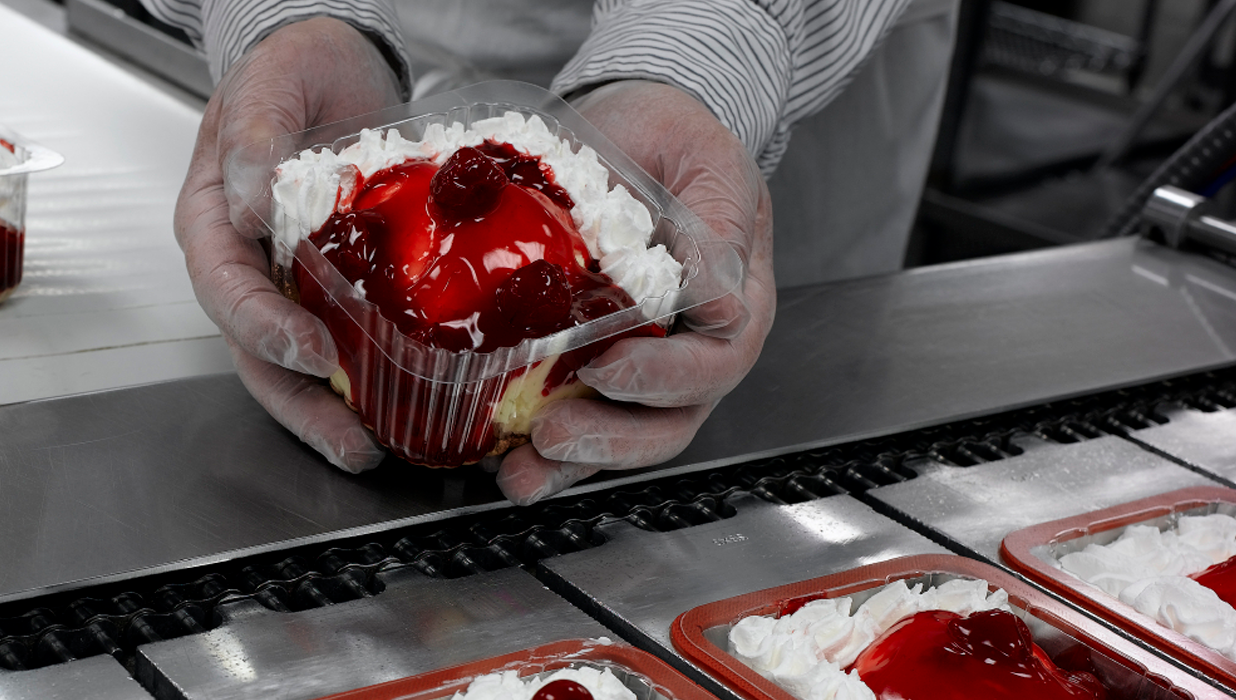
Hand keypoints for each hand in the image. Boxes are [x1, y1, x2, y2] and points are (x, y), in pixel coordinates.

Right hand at [176, 18, 401, 472]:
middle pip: (256, 349)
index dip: (264, 328)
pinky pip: (344, 341)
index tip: (313, 351)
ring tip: (375, 446)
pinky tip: (406, 404)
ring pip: (295, 361)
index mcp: (211, 220)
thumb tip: (249, 195)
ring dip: (331, 409)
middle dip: (300, 402)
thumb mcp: (271, 81)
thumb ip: (256, 130)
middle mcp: (245, 263)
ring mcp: (287, 281)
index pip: (225, 290)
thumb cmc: (290, 67)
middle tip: (350, 438)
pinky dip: (368, 379)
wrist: (333, 61)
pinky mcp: (332, 287)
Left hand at [495, 80, 777, 504]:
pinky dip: (539, 449)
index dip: (663, 377)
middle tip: (552, 435)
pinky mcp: (590, 365)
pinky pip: (575, 419)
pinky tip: (498, 456)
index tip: (607, 367)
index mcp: (736, 300)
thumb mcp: (704, 159)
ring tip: (519, 472)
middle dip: (610, 438)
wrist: (633, 127)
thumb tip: (718, 298)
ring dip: (570, 463)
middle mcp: (694, 345)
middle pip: (671, 421)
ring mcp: (643, 363)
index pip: (716, 361)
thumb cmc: (672, 138)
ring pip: (621, 435)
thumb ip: (715, 226)